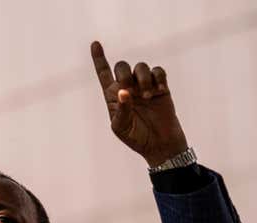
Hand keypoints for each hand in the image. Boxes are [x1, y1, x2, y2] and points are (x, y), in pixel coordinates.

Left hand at [91, 41, 187, 166]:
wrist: (160, 144)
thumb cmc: (136, 137)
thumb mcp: (121, 127)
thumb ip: (121, 110)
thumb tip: (124, 92)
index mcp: (113, 96)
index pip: (103, 73)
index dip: (99, 58)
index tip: (95, 44)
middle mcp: (127, 87)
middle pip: (122, 66)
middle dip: (124, 73)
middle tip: (130, 90)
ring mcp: (144, 86)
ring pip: (141, 66)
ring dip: (143, 78)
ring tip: (147, 96)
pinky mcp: (161, 87)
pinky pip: (158, 71)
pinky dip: (159, 78)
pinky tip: (159, 91)